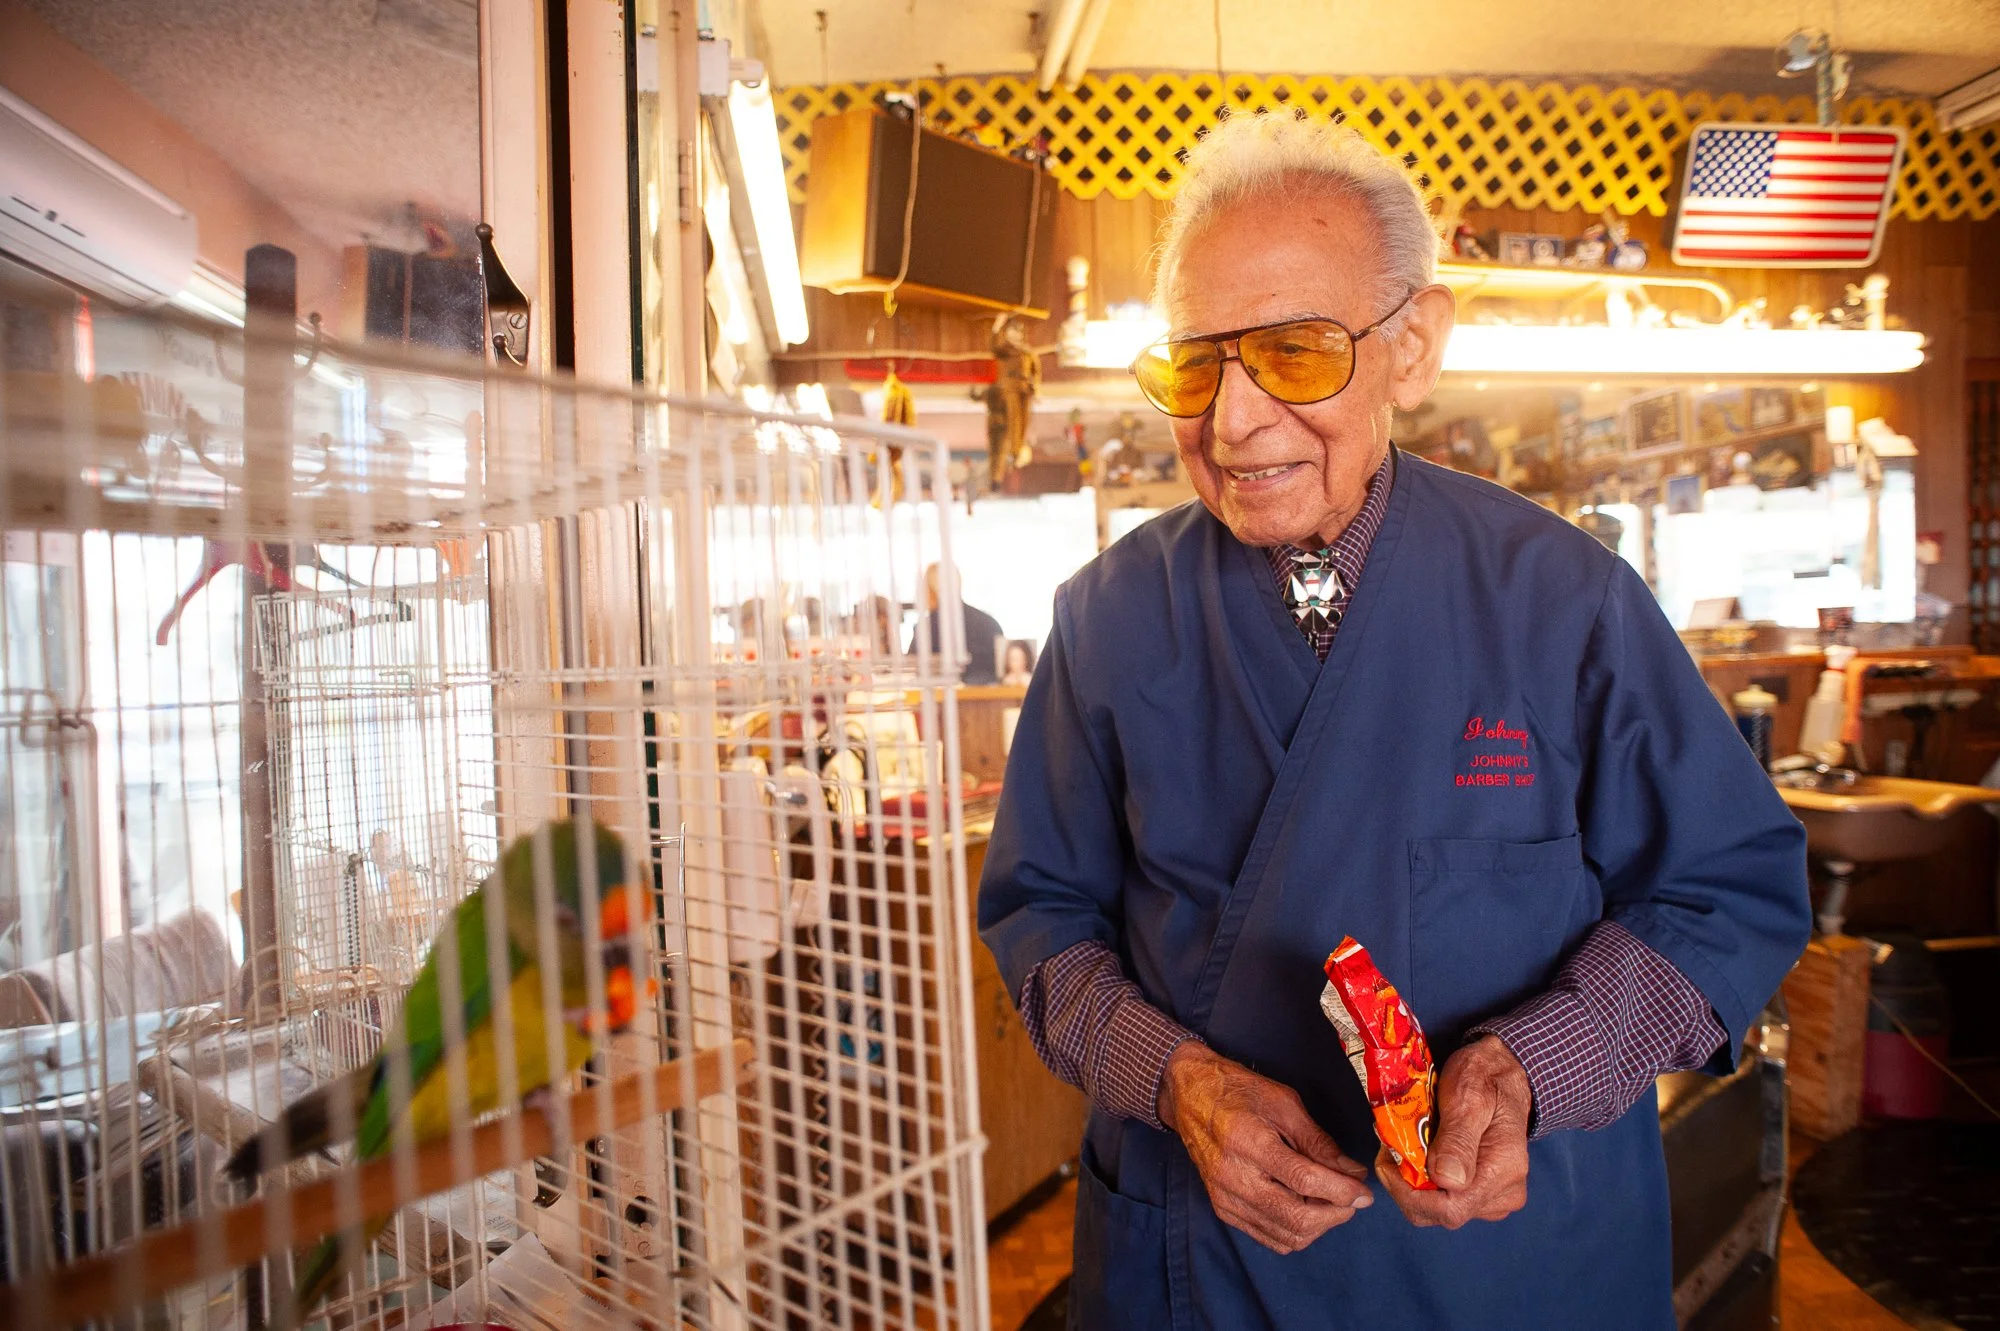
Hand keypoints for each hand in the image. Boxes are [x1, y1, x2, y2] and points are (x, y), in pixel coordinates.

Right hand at [1157, 1042, 1372, 1253]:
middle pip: (1296, 1218)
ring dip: (1319, 1226)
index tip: (1365, 1193)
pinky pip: (1269, 1237)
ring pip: (1286, 1235)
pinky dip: (1296, 1232)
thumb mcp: (1284, 1103)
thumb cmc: (1238, 1090)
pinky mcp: (1223, 1209)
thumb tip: (1352, 1172)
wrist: (1190, 1095)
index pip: (1304, 1180)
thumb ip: (1318, 1141)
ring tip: (1331, 1202)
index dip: (1341, 1191)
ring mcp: (1225, 1198)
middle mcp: (1233, 1177)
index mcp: (1249, 1142)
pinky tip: (1307, 1209)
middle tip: (1353, 1198)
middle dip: (1336, 1214)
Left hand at [1377, 1034, 1531, 1228]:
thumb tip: (1447, 1181)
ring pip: (1440, 1209)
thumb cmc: (1485, 1080)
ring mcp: (1496, 1197)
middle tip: (1389, 1147)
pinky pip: (1448, 1199)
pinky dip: (1426, 1181)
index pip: (1449, 1210)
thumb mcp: (1468, 1098)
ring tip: (1402, 1145)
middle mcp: (1504, 1193)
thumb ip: (1458, 1139)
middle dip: (1405, 1186)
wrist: (1504, 1075)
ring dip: (1413, 1182)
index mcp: (1502, 1170)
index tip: (1387, 1161)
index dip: (1408, 1194)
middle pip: (1441, 1213)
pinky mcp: (1486, 1194)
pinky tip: (1419, 1153)